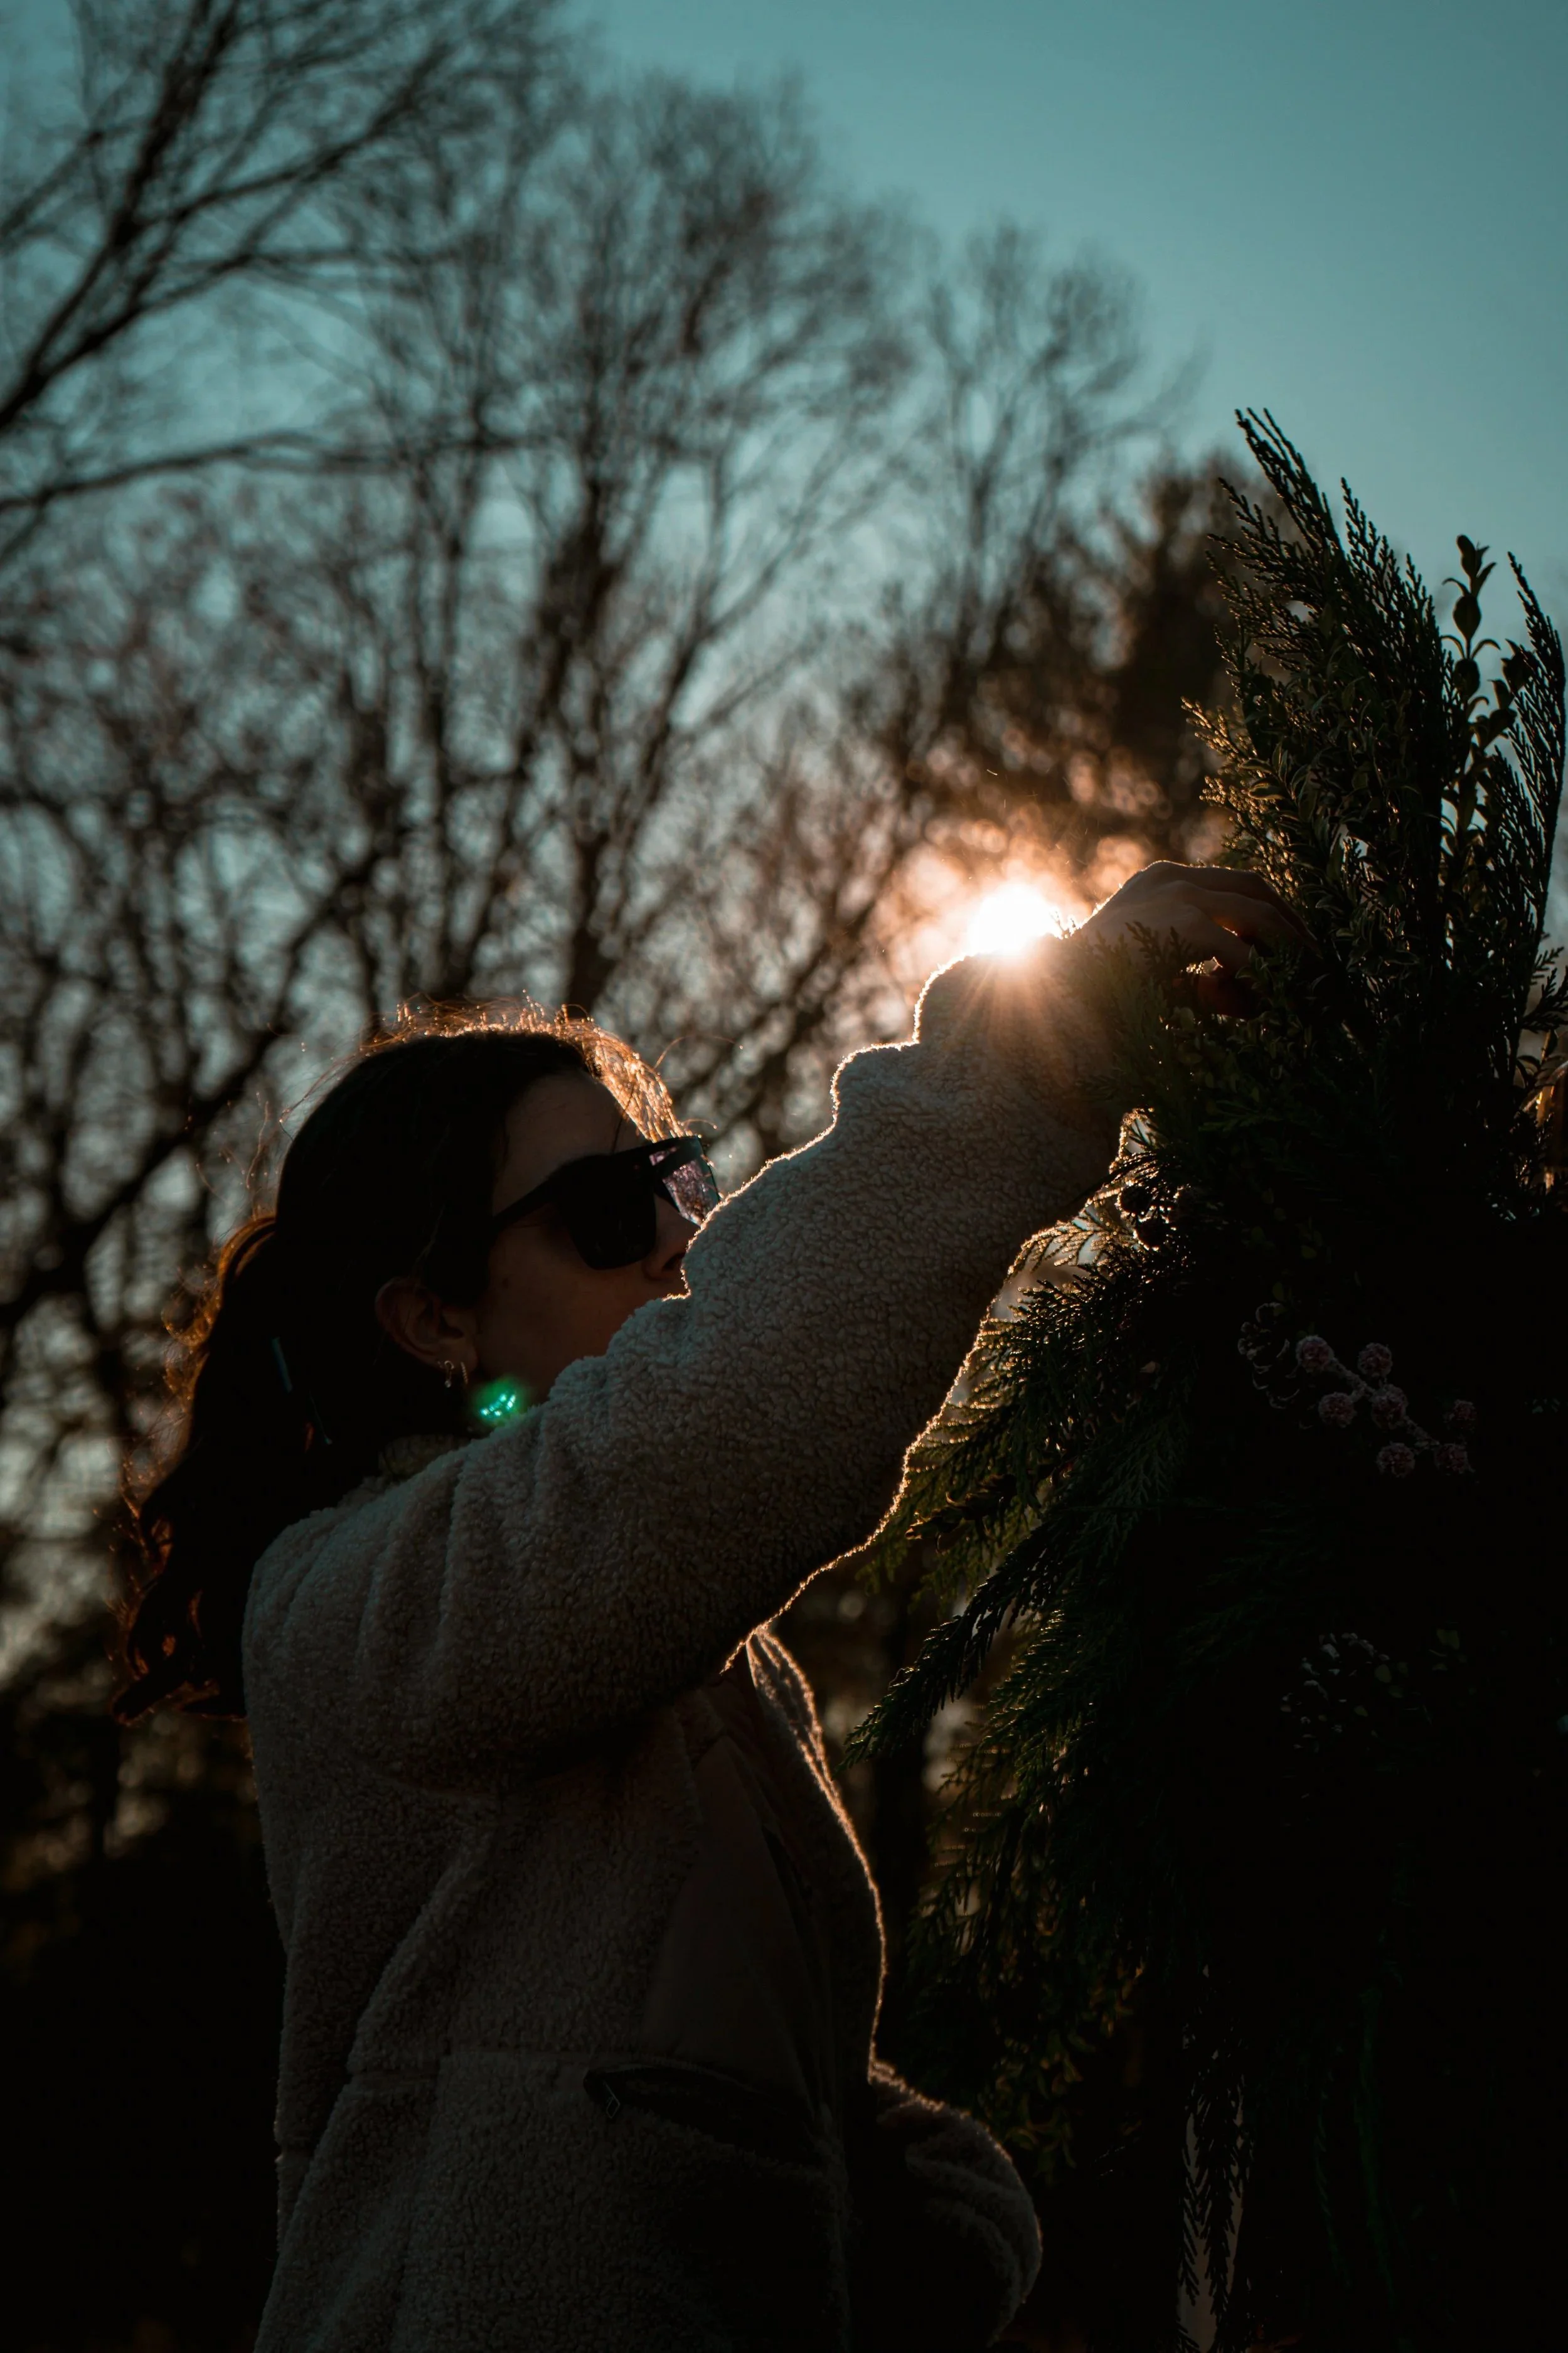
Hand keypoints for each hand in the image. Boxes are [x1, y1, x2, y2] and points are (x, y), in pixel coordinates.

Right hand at [1075, 861, 1310, 1013]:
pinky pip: (1241, 952)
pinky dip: (1257, 981)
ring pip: (1259, 916)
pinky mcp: (1183, 921)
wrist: (1051, 991)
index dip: (1274, 913)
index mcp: (1164, 880)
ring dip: (1289, 954)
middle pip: (1257, 889)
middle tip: (1320, 966)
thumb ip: (1198, 978)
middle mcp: (1175, 877)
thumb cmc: (1094, 988)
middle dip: (1294, 928)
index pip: (1237, 883)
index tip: (1298, 946)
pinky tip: (1260, 1007)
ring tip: (1308, 987)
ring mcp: (1179, 894)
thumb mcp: (1156, 975)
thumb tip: (1242, 996)